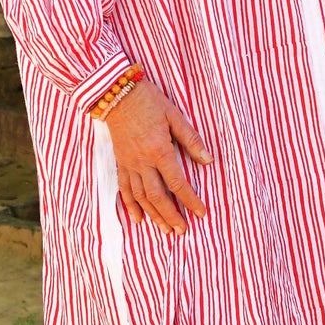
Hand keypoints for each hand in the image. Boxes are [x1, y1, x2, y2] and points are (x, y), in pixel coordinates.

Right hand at [102, 79, 211, 235]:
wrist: (116, 94)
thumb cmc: (149, 101)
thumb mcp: (175, 116)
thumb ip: (191, 140)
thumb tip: (208, 161)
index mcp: (159, 150)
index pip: (177, 183)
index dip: (190, 200)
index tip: (201, 213)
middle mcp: (143, 162)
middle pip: (158, 196)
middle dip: (171, 216)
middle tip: (183, 231)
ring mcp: (129, 164)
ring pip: (141, 197)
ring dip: (154, 215)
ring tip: (166, 230)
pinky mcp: (120, 163)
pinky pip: (124, 189)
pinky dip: (131, 206)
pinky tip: (138, 218)